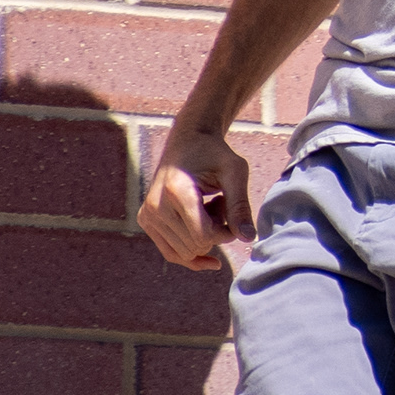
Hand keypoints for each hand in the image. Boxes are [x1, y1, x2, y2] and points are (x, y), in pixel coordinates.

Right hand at [140, 127, 255, 269]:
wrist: (187, 141)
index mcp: (176, 191)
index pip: (204, 235)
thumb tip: (248, 239)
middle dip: (216, 233)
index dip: (226, 233)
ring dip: (204, 237)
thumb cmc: (214, 154)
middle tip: (219, 203)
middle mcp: (156, 205)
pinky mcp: (146, 221)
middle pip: (195, 245)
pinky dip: (193, 249)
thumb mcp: (235, 172)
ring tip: (207, 207)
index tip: (232, 213)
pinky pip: (171, 253)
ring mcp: (147, 215)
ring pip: (185, 252)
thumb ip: (240, 205)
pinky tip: (207, 233)